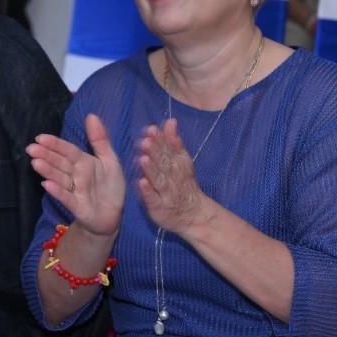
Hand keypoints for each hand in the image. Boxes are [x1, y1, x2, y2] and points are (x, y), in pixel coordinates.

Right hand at [27, 114, 124, 237]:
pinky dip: (57, 191)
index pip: (68, 151)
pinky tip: (46, 184)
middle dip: (46, 156)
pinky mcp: (78, 207)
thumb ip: (100, 139)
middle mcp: (76, 175)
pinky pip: (67, 198)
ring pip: (60, 178)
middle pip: (60, 163)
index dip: (55, 144)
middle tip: (31, 148)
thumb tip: (91, 114)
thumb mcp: (110, 160)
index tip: (40, 137)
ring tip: (35, 163)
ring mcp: (75, 191)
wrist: (114, 215)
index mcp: (84, 162)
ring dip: (48, 171)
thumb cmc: (110, 187)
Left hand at [137, 118, 207, 234]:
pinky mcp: (159, 208)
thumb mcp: (183, 162)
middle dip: (155, 152)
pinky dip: (148, 191)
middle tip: (145, 141)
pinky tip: (141, 183)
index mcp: (178, 165)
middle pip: (164, 164)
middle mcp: (173, 178)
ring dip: (151, 170)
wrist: (194, 215)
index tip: (151, 129)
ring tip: (143, 159)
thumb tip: (170, 121)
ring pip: (159, 180)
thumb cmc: (184, 185)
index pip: (169, 150)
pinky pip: (153, 199)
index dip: (160, 140)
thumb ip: (175, 142)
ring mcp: (166, 193)